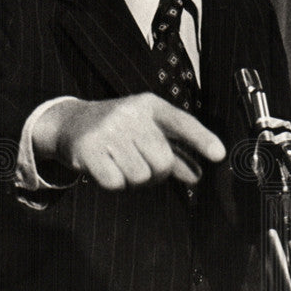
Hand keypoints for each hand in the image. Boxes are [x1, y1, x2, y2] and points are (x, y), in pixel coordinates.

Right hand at [32, 93, 225, 189]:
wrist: (71, 122)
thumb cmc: (120, 129)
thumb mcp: (148, 131)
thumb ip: (175, 153)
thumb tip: (197, 176)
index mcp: (151, 106)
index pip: (182, 123)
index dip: (202, 139)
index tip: (219, 154)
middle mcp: (130, 115)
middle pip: (163, 162)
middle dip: (157, 173)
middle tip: (142, 164)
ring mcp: (108, 130)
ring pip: (140, 176)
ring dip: (134, 180)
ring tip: (121, 163)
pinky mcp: (88, 149)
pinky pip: (116, 183)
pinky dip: (115, 184)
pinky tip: (107, 168)